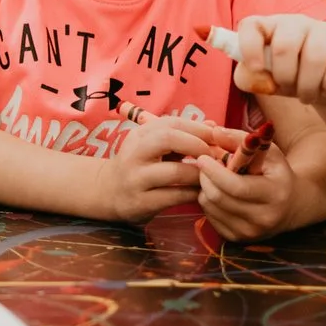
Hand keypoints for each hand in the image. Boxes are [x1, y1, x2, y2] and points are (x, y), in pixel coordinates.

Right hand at [95, 115, 236, 223]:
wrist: (108, 192)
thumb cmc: (139, 166)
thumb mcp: (154, 146)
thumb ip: (181, 136)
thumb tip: (212, 125)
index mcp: (139, 135)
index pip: (171, 123)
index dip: (199, 128)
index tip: (217, 138)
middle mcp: (134, 153)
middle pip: (169, 139)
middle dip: (198, 146)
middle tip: (214, 157)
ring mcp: (136, 178)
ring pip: (176, 172)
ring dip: (200, 174)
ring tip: (211, 177)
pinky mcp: (141, 202)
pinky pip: (176, 196)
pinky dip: (194, 194)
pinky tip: (201, 193)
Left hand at [195, 140, 295, 240]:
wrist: (292, 205)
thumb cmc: (276, 173)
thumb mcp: (267, 151)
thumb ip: (240, 139)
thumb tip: (214, 132)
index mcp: (274, 195)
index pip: (235, 186)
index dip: (214, 171)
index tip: (203, 157)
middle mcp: (264, 219)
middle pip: (217, 197)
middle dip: (205, 177)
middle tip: (204, 165)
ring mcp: (250, 233)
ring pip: (210, 207)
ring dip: (205, 188)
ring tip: (214, 178)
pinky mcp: (238, 239)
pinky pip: (209, 217)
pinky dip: (208, 202)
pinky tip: (219, 193)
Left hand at [231, 14, 325, 106]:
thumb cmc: (291, 77)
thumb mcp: (266, 80)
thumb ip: (249, 78)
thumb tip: (251, 77)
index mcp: (270, 27)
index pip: (251, 25)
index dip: (249, 47)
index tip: (256, 68)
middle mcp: (297, 23)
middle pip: (284, 46)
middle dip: (285, 76)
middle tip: (289, 88)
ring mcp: (325, 30)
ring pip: (313, 57)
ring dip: (308, 86)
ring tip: (307, 95)